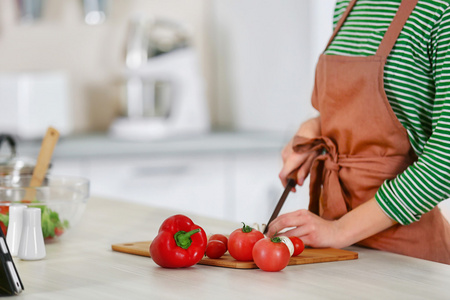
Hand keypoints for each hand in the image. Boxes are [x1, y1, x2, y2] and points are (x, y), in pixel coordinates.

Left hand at [266, 198, 396, 248]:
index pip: (283, 216)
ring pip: (289, 233)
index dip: (273, 224)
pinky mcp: (313, 237)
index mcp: (302, 212)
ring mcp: (309, 227)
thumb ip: (295, 221)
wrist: (337, 232)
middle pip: (283, 222)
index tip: (268, 230)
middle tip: (269, 236)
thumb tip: (278, 227)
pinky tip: (286, 246)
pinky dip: (290, 245)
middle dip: (273, 230)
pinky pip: (298, 242)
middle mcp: (305, 218)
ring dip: (280, 239)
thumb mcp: (307, 219)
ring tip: (275, 243)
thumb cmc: (320, 227)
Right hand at [279, 116, 320, 189]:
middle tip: (304, 176)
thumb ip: (304, 172)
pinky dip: (293, 164)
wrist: (309, 129)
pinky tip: (301, 159)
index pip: (282, 175)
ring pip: (287, 166)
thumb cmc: (313, 143)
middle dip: (293, 177)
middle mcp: (285, 156)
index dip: (286, 184)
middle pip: (285, 172)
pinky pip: (287, 161)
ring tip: (305, 165)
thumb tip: (299, 182)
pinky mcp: (285, 149)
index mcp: (292, 159)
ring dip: (294, 170)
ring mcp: (284, 152)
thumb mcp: (312, 160)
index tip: (292, 189)